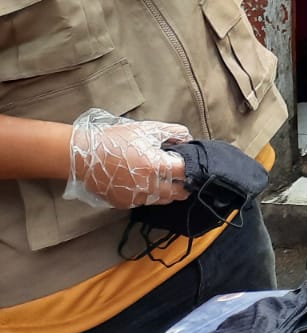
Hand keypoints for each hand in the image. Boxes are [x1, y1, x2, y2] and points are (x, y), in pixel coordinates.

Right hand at [65, 109, 190, 208]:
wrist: (84, 156)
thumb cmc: (116, 139)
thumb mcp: (149, 129)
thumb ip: (174, 133)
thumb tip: (188, 139)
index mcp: (157, 166)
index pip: (186, 173)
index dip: (193, 169)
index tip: (196, 167)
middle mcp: (148, 185)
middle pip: (177, 192)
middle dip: (185, 186)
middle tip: (188, 179)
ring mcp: (134, 197)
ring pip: (161, 200)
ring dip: (169, 193)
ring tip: (172, 183)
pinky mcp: (123, 203)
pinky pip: (144, 202)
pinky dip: (151, 196)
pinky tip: (150, 186)